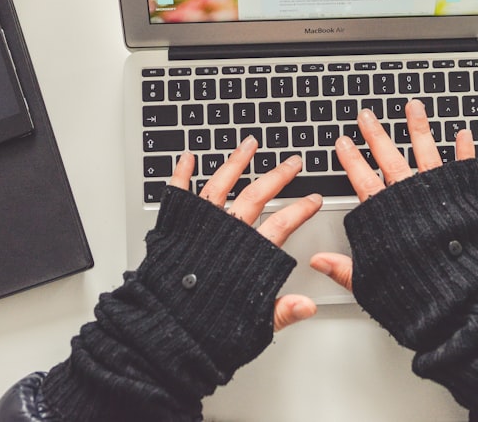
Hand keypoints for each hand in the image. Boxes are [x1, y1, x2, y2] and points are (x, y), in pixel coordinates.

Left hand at [168, 135, 322, 330]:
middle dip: (278, 176)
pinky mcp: (175, 227)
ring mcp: (200, 227)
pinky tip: (189, 157)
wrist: (164, 333)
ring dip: (237, 162)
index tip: (313, 199)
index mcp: (247, 256)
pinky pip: (179, 193)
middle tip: (292, 162)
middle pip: (257, 195)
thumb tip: (308, 306)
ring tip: (249, 144)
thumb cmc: (204, 331)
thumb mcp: (253, 326)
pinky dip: (182, 173)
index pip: (282, 224)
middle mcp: (225, 235)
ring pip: (222, 184)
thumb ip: (282, 311)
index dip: (301, 210)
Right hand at [310, 99, 474, 290]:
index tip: (343, 142)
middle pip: (389, 157)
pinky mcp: (463, 199)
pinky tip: (462, 133)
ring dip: (418, 127)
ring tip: (413, 107)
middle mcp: (409, 198)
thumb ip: (344, 268)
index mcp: (385, 215)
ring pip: (425, 152)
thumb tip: (319, 262)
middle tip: (367, 116)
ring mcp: (437, 194)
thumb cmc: (417, 292)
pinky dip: (464, 150)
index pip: (361, 179)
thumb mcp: (370, 282)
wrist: (458, 297)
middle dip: (376, 134)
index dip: (350, 159)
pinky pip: (464, 169)